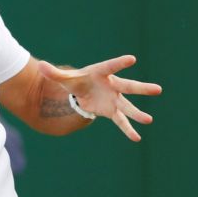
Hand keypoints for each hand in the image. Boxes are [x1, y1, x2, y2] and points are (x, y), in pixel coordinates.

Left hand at [38, 55, 161, 141]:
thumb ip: (53, 73)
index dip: (120, 63)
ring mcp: (114, 98)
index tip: (132, 59)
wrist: (81, 92)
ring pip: (128, 106)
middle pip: (128, 86)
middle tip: (158, 89)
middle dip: (141, 88)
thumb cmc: (76, 80)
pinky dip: (127, 129)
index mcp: (101, 72)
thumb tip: (39, 66)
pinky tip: (136, 138)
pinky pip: (121, 121)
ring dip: (137, 113)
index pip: (111, 66)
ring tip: (148, 120)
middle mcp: (112, 85)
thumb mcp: (64, 78)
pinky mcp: (112, 111)